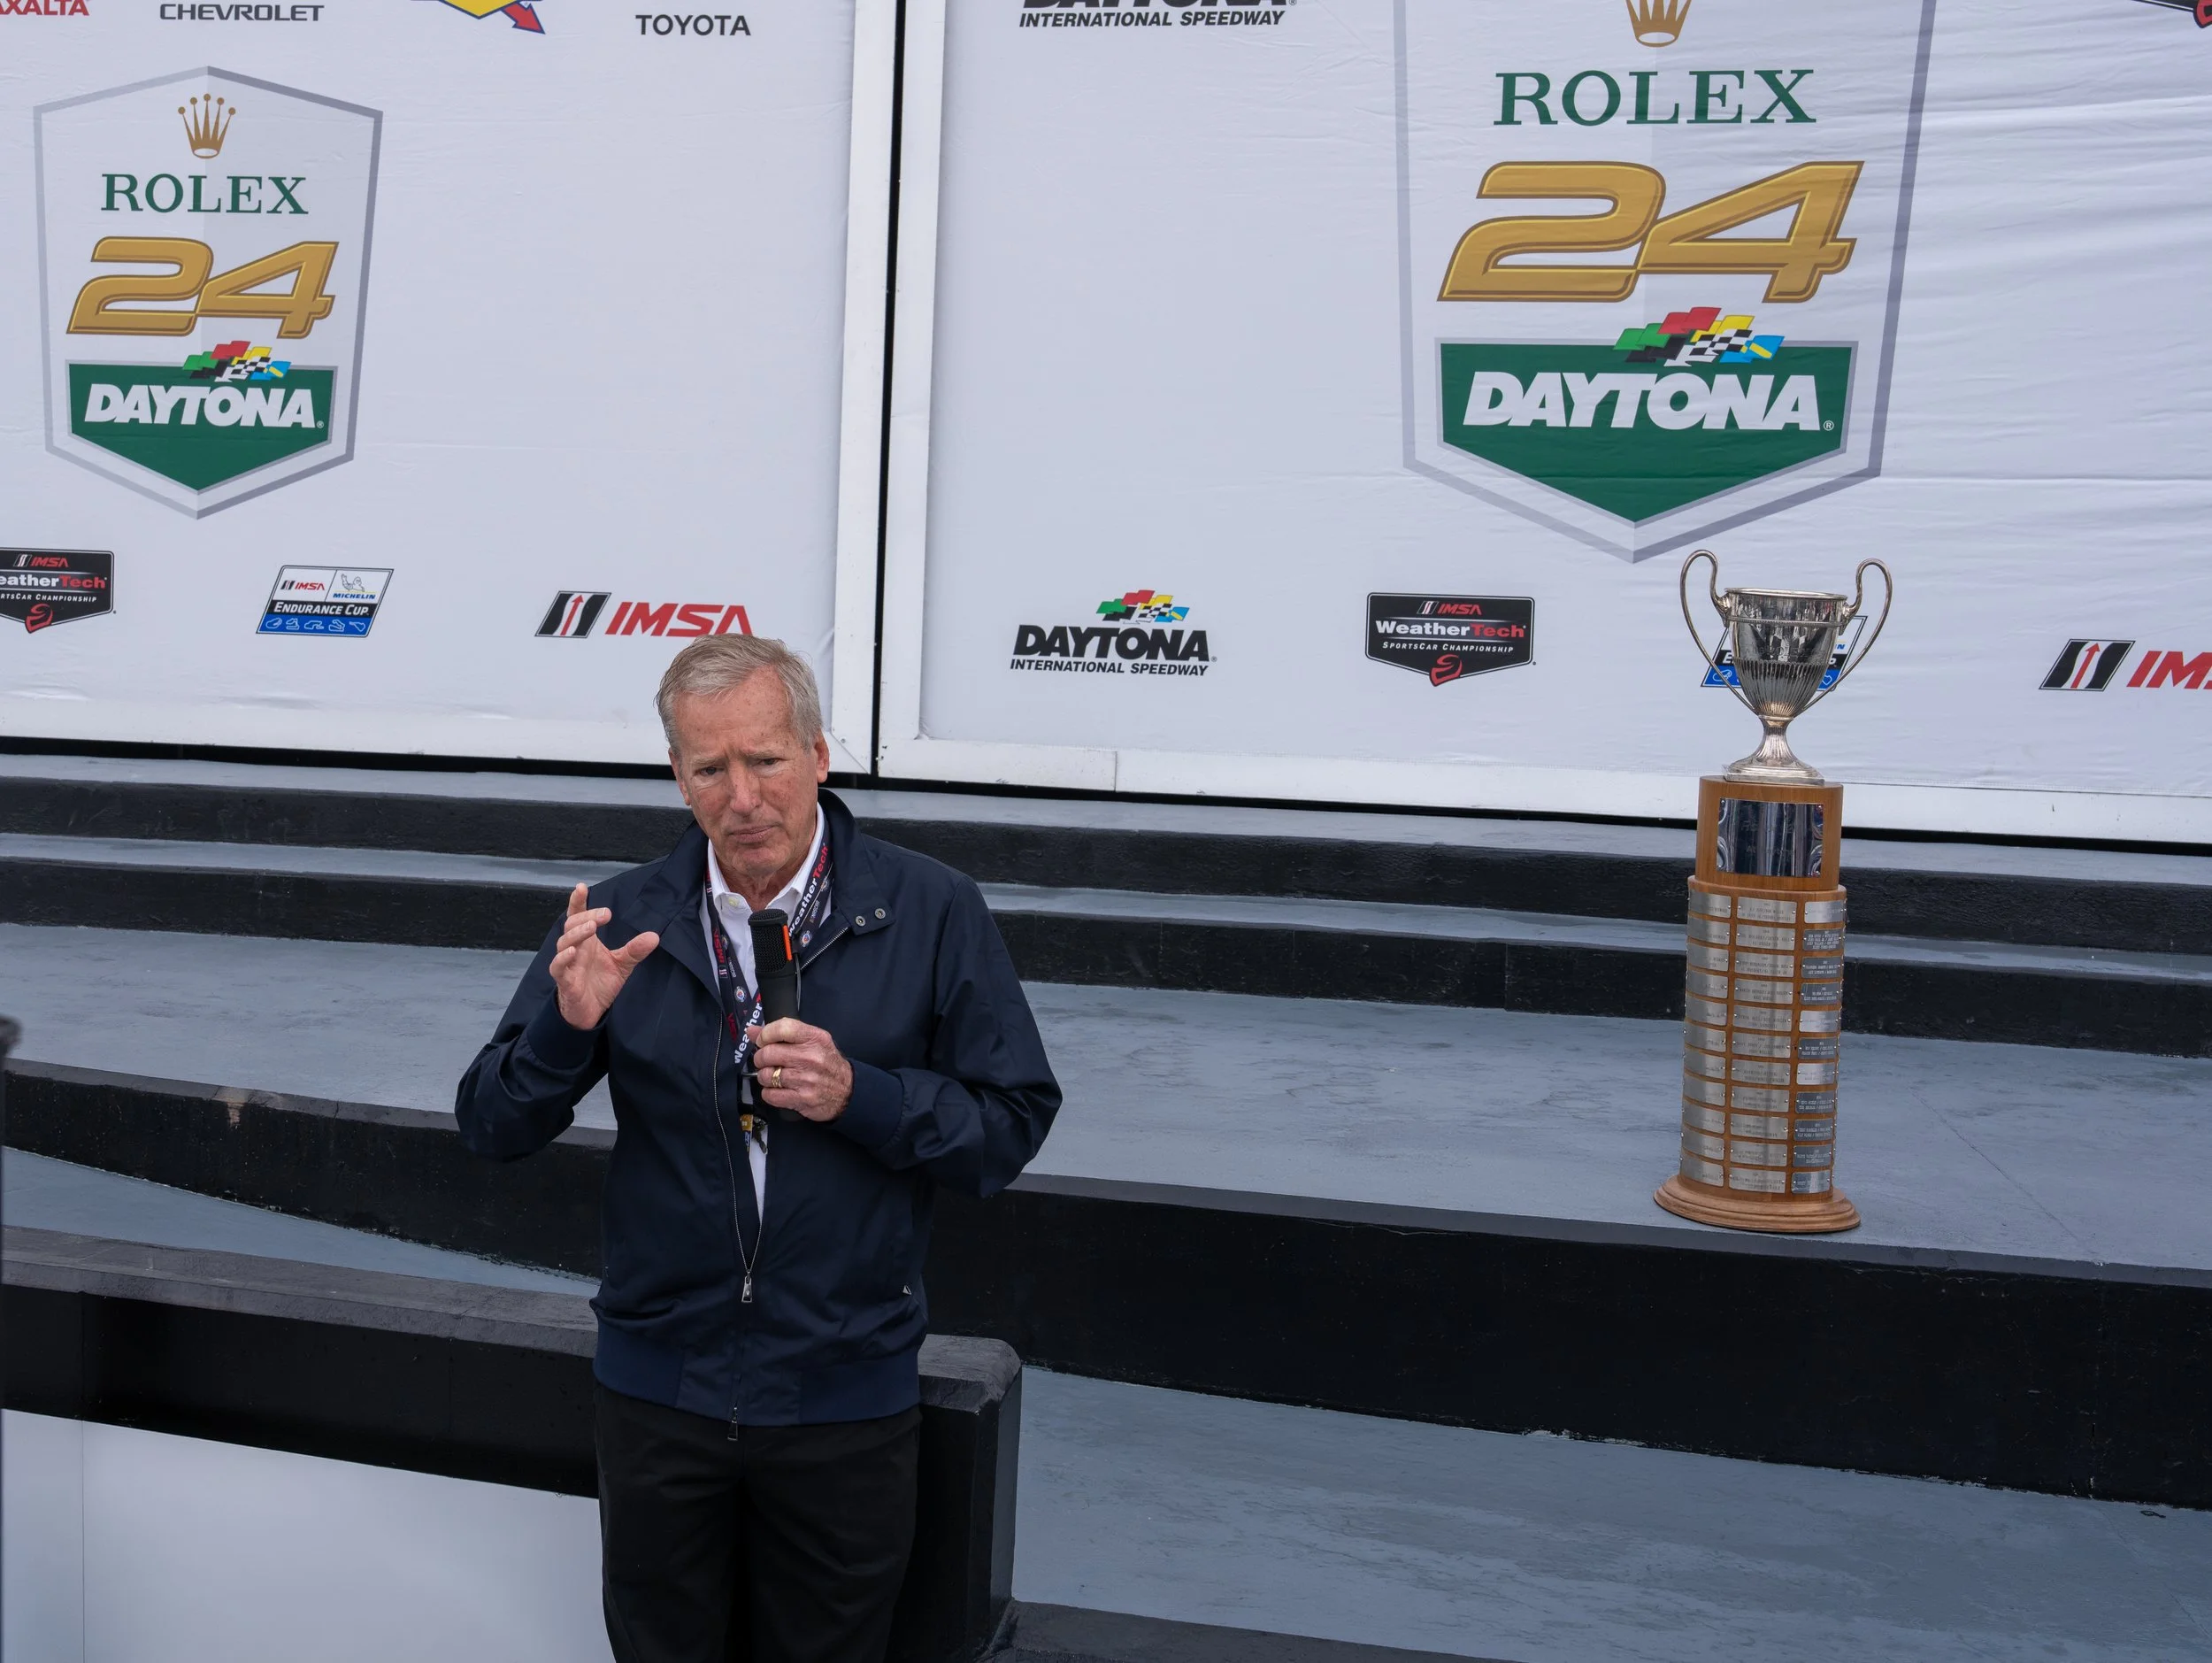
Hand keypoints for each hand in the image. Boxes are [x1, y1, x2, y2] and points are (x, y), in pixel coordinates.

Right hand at [550, 883, 658, 1029]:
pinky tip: (572, 952)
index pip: (578, 917)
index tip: (582, 887)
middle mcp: (574, 949)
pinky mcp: (564, 981)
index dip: (577, 902)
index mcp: (586, 941)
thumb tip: (655, 936)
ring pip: (564, 943)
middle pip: (572, 926)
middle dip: (587, 917)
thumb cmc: (600, 983)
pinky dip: (563, 958)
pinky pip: (558, 967)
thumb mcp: (622, 964)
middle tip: (606, 914)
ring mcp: (567, 964)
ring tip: (592, 927)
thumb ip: (635, 950)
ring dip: (577, 933)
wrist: (590, 1012)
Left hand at [748, 1018, 853, 1122]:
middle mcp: (811, 1057)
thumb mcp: (812, 1042)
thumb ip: (783, 1034)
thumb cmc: (826, 1063)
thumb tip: (751, 1031)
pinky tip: (777, 1090)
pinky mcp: (802, 1099)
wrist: (848, 1092)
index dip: (765, 1034)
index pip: (782, 1028)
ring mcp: (806, 1079)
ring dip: (765, 1077)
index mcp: (815, 1038)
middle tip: (767, 1062)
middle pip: (769, 1053)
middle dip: (761, 1058)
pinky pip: (770, 1095)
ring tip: (774, 1076)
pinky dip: (769, 1093)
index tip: (763, 1041)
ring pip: (767, 1075)